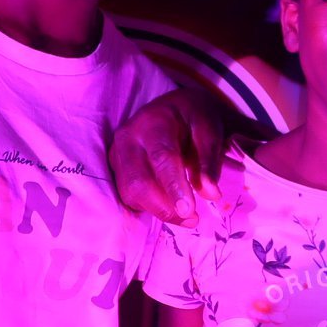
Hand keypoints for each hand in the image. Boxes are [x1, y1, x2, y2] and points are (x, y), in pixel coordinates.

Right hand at [108, 88, 226, 225]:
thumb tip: (210, 194)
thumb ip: (209, 161)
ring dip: (158, 210)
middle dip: (165, 207)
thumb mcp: (209, 131)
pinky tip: (169, 205)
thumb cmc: (193, 119)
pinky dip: (149, 206)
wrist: (175, 107)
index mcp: (154, 122)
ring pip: (130, 192)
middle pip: (138, 182)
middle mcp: (128, 137)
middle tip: (193, 219)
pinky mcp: (116, 167)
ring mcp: (117, 153)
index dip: (174, 186)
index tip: (189, 211)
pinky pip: (128, 195)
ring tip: (186, 216)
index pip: (161, 158)